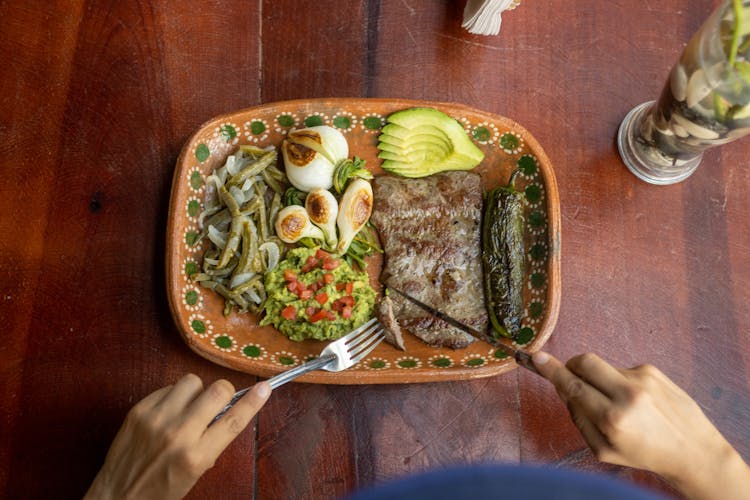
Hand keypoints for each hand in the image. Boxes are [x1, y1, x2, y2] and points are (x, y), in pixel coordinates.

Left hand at [84, 374, 270, 499]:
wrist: (118, 495)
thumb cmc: (161, 489)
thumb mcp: (197, 471)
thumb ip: (214, 441)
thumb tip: (230, 410)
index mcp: (196, 456)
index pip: (233, 421)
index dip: (253, 402)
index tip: (264, 388)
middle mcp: (178, 434)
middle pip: (217, 391)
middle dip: (222, 393)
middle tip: (217, 402)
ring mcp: (156, 419)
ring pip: (192, 381)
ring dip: (196, 392)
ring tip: (189, 408)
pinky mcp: (139, 409)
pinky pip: (168, 387)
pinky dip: (174, 396)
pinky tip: (169, 412)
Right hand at [533, 351, 749, 499]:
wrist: (693, 451)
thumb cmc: (645, 454)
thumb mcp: (603, 450)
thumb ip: (579, 418)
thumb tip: (563, 388)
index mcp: (612, 419)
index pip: (573, 386)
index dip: (551, 370)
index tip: (536, 357)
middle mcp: (627, 395)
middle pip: (585, 361)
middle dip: (572, 365)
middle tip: (570, 375)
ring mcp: (642, 379)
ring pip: (604, 367)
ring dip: (600, 380)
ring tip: (619, 404)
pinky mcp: (653, 371)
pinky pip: (622, 370)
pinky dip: (620, 382)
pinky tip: (637, 402)